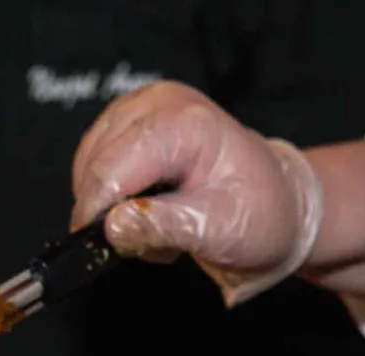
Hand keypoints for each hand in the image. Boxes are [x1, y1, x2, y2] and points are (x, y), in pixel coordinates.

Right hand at [72, 81, 323, 305]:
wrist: (276, 205)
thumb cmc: (258, 214)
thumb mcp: (218, 230)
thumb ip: (163, 227)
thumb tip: (112, 227)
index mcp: (187, 123)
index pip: (116, 162)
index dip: (96, 206)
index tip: (96, 242)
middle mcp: (161, 103)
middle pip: (96, 160)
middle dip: (107, 209)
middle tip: (147, 238)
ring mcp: (143, 108)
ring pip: (89, 162)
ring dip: (109, 203)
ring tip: (154, 222)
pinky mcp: (130, 122)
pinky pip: (94, 162)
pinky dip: (111, 193)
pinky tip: (145, 207)